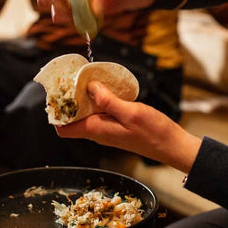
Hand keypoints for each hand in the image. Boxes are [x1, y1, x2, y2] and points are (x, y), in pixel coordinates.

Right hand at [36, 0, 161, 23]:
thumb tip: (95, 8)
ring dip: (69, 15)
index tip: (79, 4)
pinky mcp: (68, 0)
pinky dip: (73, 19)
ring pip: (50, 6)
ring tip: (91, 12)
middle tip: (83, 9)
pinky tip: (90, 16)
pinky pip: (60, 14)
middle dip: (62, 6)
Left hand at [56, 80, 201, 172]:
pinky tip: (105, 89)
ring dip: (83, 99)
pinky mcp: (115, 126)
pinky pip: (98, 113)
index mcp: (97, 130)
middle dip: (68, 101)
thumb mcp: (131, 112)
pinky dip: (97, 101)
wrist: (171, 146)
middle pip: (72, 119)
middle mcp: (98, 132)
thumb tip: (89, 87)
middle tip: (71, 81)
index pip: (63, 129)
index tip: (57, 94)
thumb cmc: (153, 132)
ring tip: (86, 81)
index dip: (56, 113)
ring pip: (85, 115)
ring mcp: (107, 130)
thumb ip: (108, 101)